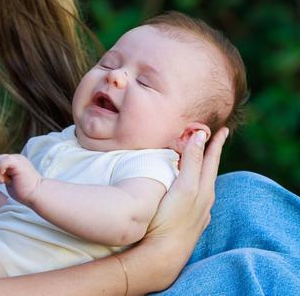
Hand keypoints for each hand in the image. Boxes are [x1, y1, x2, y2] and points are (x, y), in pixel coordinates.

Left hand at [0, 153, 41, 205]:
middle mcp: (17, 158)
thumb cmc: (26, 191)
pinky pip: (2, 161)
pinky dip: (0, 171)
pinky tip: (6, 180)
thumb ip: (5, 175)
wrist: (38, 194)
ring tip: (7, 181)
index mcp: (16, 162)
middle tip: (5, 182)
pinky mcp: (17, 162)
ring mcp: (18, 159)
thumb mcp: (12, 181)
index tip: (6, 182)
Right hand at [136, 128, 228, 287]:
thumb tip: (200, 135)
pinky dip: (195, 185)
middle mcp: (204, 200)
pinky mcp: (188, 221)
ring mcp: (197, 212)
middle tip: (214, 140)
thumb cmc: (169, 218)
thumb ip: (192, 161)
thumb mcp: (184, 186)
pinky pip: (196, 197)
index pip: (211, 159)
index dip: (215, 143)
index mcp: (203, 188)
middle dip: (212, 155)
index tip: (221, 129)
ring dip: (202, 170)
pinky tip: (189, 190)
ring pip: (203, 185)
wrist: (162, 254)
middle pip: (209, 171)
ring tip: (201, 161)